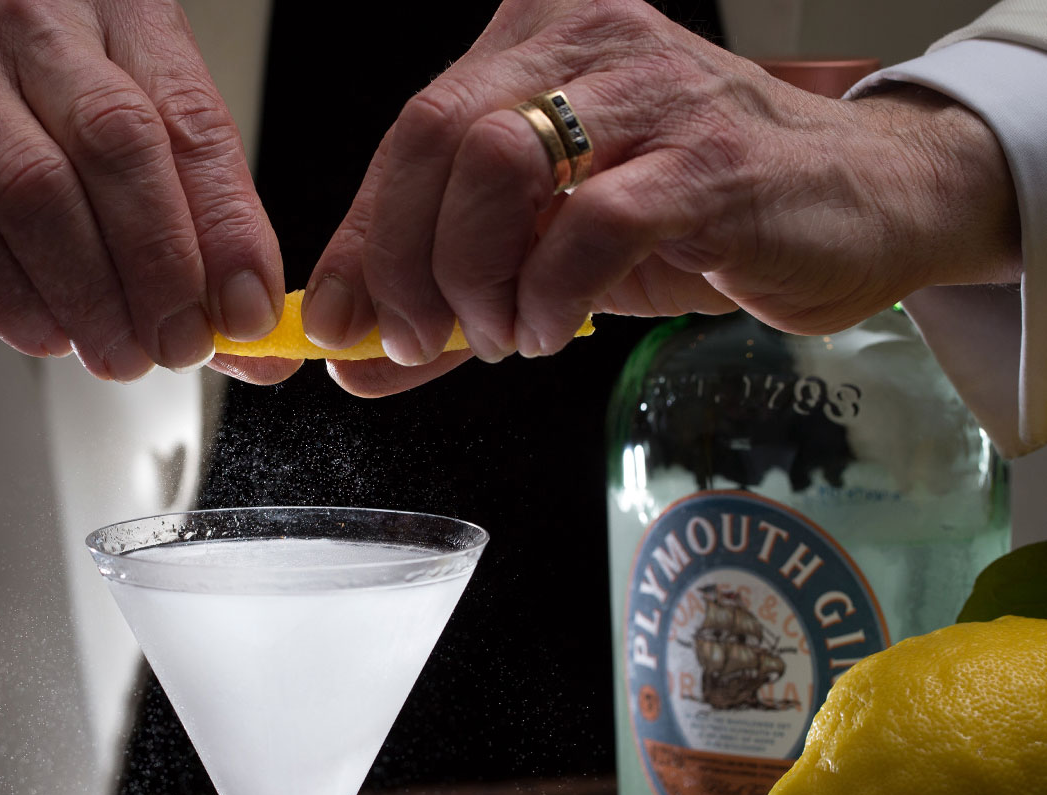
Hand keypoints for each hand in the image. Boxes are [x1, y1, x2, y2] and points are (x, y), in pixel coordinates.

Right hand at [0, 0, 285, 379]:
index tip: (248, 313)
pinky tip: (51, 336)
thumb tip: (265, 347)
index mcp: (122, 17)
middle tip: (180, 344)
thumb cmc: (46, 169)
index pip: (192, 120)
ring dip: (93, 296)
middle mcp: (37, 24)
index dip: (228, 228)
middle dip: (160, 263)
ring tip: (122, 355)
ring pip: (39, 191)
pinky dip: (17, 304)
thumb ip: (205, 262)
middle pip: (117, 142)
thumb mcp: (143, 193)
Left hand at [302, 0, 1020, 395]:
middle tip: (419, 337)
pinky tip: (553, 327)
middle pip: (437, 139)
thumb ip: (450, 296)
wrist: (858, 203)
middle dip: (405, 263)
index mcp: (534, 40)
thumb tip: (349, 358)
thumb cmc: (695, 211)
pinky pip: (591, 224)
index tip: (333, 321)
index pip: (410, 132)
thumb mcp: (547, 246)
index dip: (359, 238)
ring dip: (477, 277)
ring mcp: (652, 91)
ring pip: (500, 167)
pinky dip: (550, 293)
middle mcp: (587, 39)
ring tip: (506, 331)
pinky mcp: (709, 160)